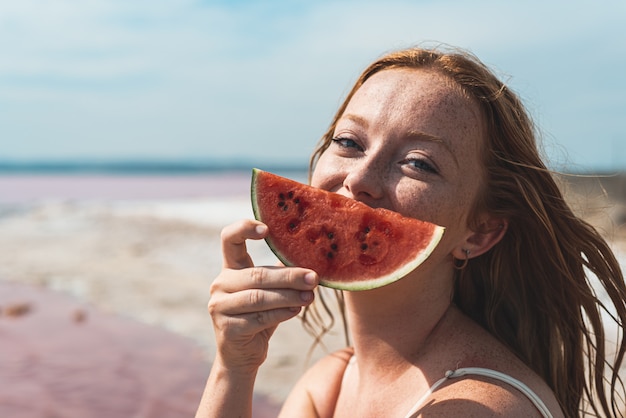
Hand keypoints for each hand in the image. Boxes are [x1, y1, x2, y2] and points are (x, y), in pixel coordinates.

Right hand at [208, 219, 317, 373]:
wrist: (242, 355)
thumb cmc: (260, 316)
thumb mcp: (269, 290)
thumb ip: (280, 272)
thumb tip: (312, 254)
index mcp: (230, 269)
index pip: (229, 239)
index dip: (244, 228)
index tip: (267, 229)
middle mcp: (220, 284)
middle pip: (257, 274)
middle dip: (289, 276)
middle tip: (314, 277)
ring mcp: (220, 307)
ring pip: (260, 297)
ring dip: (289, 296)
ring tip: (311, 296)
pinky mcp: (228, 328)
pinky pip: (260, 317)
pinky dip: (282, 313)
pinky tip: (297, 309)